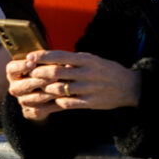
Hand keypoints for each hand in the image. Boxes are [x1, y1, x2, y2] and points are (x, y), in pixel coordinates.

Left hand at [7, 50, 140, 121]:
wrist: (129, 87)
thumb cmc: (105, 71)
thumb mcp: (91, 60)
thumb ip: (72, 60)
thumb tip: (48, 58)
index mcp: (86, 60)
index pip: (59, 55)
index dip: (42, 56)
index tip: (29, 57)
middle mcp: (87, 73)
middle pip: (56, 72)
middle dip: (39, 73)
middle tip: (29, 74)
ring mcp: (89, 89)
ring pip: (60, 89)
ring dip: (46, 89)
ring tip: (39, 88)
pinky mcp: (91, 103)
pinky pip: (68, 103)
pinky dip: (58, 101)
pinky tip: (54, 99)